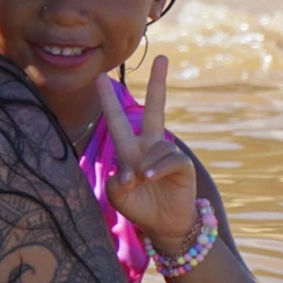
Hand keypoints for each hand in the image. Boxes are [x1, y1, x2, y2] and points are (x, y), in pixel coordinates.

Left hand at [100, 55, 197, 250]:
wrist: (164, 226)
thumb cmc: (139, 207)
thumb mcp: (118, 197)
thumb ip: (118, 184)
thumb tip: (132, 172)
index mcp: (130, 150)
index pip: (117, 120)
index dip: (108, 100)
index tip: (100, 77)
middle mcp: (149, 146)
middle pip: (155, 109)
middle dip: (158, 83)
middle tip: (163, 57)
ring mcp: (166, 154)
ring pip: (156, 148)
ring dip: (146, 167)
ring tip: (142, 182)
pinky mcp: (183, 165)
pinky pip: (170, 160)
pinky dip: (158, 169)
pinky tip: (151, 179)